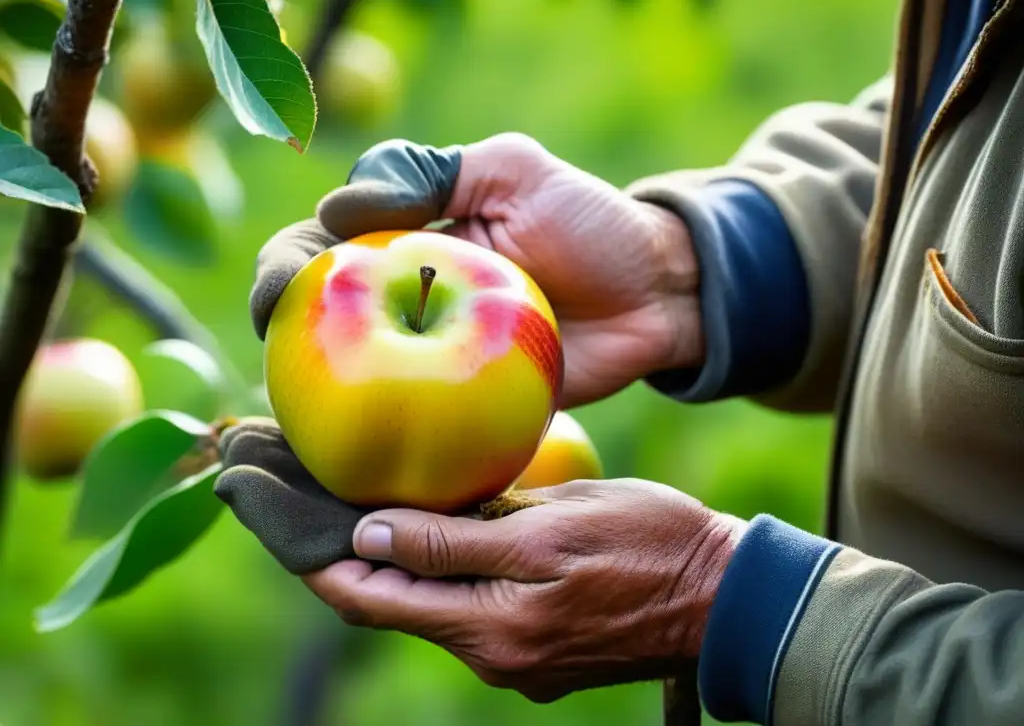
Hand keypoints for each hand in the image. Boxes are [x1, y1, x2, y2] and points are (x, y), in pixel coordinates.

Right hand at [250, 133, 702, 408]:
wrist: (656, 296)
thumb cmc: (589, 224)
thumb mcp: (512, 172)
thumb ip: (429, 171)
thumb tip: (336, 210)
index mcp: (405, 247)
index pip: (323, 256)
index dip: (284, 274)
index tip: (275, 298)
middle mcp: (407, 310)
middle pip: (325, 331)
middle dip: (287, 350)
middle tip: (276, 370)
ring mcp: (434, 367)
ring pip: (359, 390)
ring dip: (319, 415)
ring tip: (291, 437)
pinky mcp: (466, 414)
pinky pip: (417, 433)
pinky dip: (386, 450)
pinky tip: (355, 473)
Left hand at [301, 479, 745, 702]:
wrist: (724, 594)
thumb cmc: (647, 545)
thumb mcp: (551, 530)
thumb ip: (456, 544)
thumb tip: (367, 538)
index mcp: (486, 627)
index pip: (362, 595)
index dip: (303, 549)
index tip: (259, 497)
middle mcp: (486, 651)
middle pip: (379, 598)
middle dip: (326, 544)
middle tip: (280, 482)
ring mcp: (509, 650)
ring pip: (418, 598)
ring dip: (373, 553)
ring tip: (334, 491)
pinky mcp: (531, 637)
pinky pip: (458, 600)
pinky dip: (424, 565)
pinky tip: (416, 523)